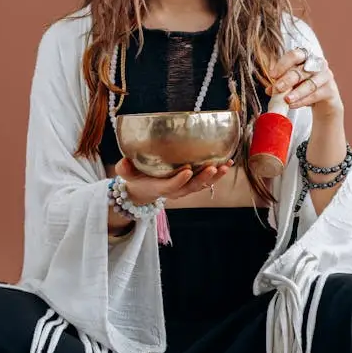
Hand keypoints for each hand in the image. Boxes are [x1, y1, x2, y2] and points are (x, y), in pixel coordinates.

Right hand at [115, 158, 232, 203]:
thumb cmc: (136, 179)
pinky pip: (207, 180)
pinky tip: (228, 163)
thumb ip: (125, 169)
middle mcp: (176, 190)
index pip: (171, 186)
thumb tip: (123, 161)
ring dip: (215, 176)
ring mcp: (185, 187)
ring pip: (202, 184)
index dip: (179, 180)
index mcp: (160, 188)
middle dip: (202, 178)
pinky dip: (217, 173)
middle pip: (191, 187)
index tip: (188, 171)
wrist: (144, 191)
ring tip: (225, 166)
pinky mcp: (192, 183)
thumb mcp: (127, 175)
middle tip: (212, 168)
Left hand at [267, 47, 343, 118]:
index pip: (294, 55)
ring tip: (286, 100)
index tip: (272, 75)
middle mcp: (317, 63)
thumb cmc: (304, 87)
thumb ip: (280, 85)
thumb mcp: (290, 85)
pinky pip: (315, 95)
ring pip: (309, 84)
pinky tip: (293, 105)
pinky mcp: (330, 89)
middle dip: (287, 80)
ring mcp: (326, 76)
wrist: (323, 102)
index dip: (282, 64)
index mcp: (306, 57)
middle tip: (277, 88)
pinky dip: (302, 101)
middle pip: (301, 70)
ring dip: (296, 93)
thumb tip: (269, 89)